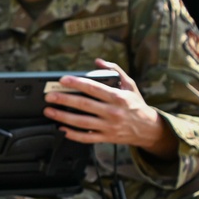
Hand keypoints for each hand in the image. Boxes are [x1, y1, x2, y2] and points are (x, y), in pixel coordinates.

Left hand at [43, 58, 177, 158]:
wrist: (149, 129)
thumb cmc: (136, 105)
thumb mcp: (130, 85)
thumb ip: (115, 71)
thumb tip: (99, 61)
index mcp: (118, 97)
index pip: (93, 88)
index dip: (77, 83)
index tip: (63, 80)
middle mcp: (112, 112)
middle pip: (84, 105)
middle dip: (64, 100)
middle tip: (49, 96)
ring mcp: (108, 126)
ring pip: (82, 122)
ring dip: (63, 117)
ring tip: (49, 111)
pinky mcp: (106, 137)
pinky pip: (86, 137)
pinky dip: (72, 134)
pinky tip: (61, 129)